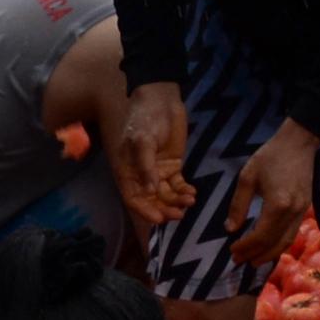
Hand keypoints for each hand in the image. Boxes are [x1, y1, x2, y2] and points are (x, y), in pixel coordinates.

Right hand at [116, 82, 195, 224]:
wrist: (160, 99)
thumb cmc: (145, 119)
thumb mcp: (142, 140)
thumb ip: (145, 166)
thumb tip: (150, 191)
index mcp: (126, 172)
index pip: (133, 198)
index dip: (145, 210)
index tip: (159, 219)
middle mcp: (141, 176)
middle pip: (151, 200)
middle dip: (164, 209)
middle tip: (179, 214)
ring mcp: (157, 171)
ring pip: (165, 194)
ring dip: (176, 201)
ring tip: (189, 202)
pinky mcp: (172, 165)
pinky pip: (177, 183)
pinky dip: (183, 190)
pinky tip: (192, 193)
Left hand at [224, 119, 319, 265]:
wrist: (299, 142)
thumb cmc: (270, 157)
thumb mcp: (247, 178)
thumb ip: (238, 205)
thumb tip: (230, 229)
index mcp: (277, 204)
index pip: (260, 236)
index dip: (245, 247)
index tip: (231, 250)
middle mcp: (293, 211)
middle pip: (274, 243)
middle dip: (255, 255)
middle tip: (238, 261)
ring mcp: (302, 210)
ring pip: (286, 241)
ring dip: (269, 254)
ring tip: (253, 261)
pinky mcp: (306, 207)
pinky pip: (293, 232)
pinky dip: (280, 244)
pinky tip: (268, 246)